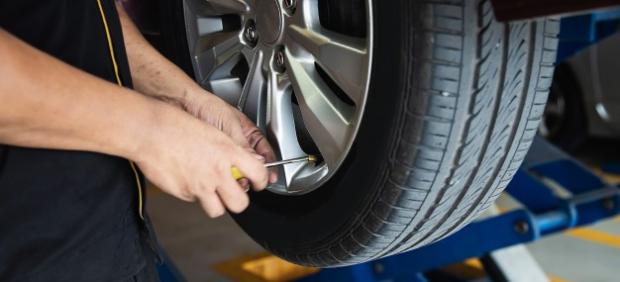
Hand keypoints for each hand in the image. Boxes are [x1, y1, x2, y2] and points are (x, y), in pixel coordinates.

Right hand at [133, 104, 268, 216]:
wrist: (148, 130)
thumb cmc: (176, 125)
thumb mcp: (213, 131)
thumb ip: (231, 149)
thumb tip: (244, 160)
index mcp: (228, 152)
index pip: (258, 173)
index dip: (262, 181)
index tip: (260, 183)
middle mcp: (217, 172)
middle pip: (240, 203)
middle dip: (239, 202)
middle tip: (235, 194)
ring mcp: (200, 185)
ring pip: (217, 210)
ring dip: (216, 203)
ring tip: (211, 191)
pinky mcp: (183, 193)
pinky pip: (194, 201)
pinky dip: (194, 194)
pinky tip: (187, 178)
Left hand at [183, 91, 278, 183]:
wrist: (183, 104)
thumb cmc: (207, 106)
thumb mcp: (230, 126)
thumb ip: (243, 145)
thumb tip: (256, 162)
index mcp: (248, 132)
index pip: (264, 152)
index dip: (268, 164)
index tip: (270, 177)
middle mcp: (238, 143)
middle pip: (251, 164)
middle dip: (251, 174)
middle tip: (249, 180)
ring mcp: (224, 152)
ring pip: (236, 169)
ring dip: (237, 177)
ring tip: (235, 179)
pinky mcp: (210, 158)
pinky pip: (221, 170)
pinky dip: (222, 175)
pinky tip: (222, 177)